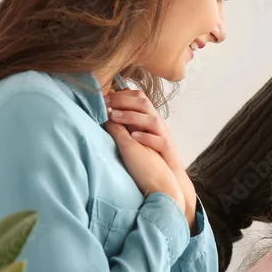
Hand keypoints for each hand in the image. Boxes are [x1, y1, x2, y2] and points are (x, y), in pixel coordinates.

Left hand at [104, 89, 196, 225]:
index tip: (102, 96)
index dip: (120, 94)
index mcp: (149, 117)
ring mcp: (163, 135)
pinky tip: (133, 136)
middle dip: (123, 101)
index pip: (138, 97)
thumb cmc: (150, 156)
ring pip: (151, 120)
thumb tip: (106, 107)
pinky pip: (160, 141)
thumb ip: (125, 121)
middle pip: (144, 103)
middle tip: (104, 102)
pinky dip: (147, 137)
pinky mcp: (167, 150)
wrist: (169, 177)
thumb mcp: (135, 135)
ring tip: (113, 117)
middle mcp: (157, 123)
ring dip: (131, 117)